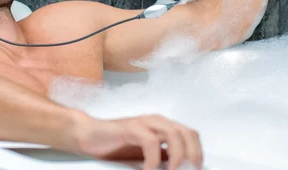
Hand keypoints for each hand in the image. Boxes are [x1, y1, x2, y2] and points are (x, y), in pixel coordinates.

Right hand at [72, 114, 202, 169]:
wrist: (89, 136)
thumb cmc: (116, 147)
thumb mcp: (146, 157)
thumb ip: (163, 159)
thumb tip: (181, 169)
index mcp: (163, 127)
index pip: (191, 136)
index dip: (198, 153)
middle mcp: (157, 122)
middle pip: (187, 133)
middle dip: (193, 156)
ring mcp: (144, 123)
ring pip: (173, 133)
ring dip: (178, 157)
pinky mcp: (130, 128)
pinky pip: (150, 141)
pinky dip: (154, 159)